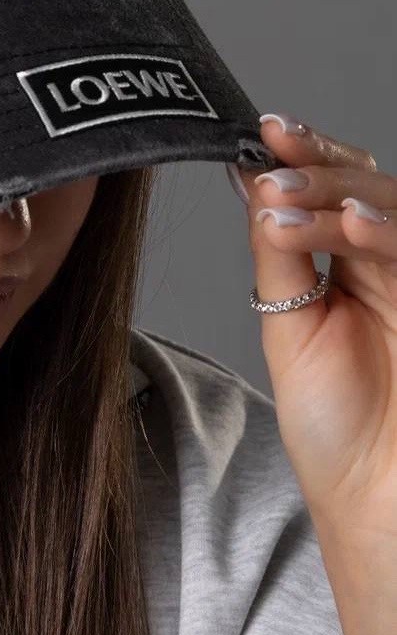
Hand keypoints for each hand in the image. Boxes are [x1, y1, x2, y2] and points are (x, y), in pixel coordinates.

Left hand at [227, 113, 396, 634]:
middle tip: (272, 155)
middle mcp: (387, 266)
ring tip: (285, 197)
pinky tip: (346, 226)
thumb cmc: (336, 426)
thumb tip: (251, 180)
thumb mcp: (289, 325)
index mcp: (350, 265)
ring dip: (336, 197)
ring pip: (389, 212)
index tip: (263, 131)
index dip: (304, 156)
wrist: (371, 503)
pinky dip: (376, 237)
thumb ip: (281, 253)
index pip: (335, 190)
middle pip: (367, 187)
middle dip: (317, 167)